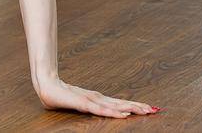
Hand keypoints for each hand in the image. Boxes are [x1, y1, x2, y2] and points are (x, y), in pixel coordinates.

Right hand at [38, 78, 157, 117]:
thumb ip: (89, 105)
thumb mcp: (79, 103)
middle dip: (138, 107)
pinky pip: (101, 110)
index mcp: (98, 99)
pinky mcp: (84, 103)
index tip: (149, 108)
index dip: (135, 106)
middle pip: (122, 104)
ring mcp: (91, 100)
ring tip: (145, 111)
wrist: (46, 85)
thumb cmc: (61, 95)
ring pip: (115, 106)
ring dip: (131, 109)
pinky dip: (113, 113)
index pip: (120, 103)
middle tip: (155, 110)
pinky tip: (123, 115)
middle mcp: (98, 98)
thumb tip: (100, 108)